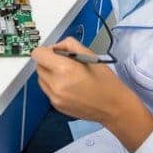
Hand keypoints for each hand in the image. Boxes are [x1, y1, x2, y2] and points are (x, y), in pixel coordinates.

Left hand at [32, 37, 152, 152]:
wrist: (114, 107)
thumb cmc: (106, 81)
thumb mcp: (90, 55)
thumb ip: (69, 45)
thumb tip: (56, 47)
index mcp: (65, 69)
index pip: (38, 54)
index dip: (46, 50)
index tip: (55, 52)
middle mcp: (56, 84)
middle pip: (38, 66)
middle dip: (48, 61)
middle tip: (64, 63)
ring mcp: (55, 97)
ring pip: (41, 78)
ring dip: (49, 74)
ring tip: (67, 75)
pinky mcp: (56, 106)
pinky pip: (47, 90)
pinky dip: (54, 85)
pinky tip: (69, 86)